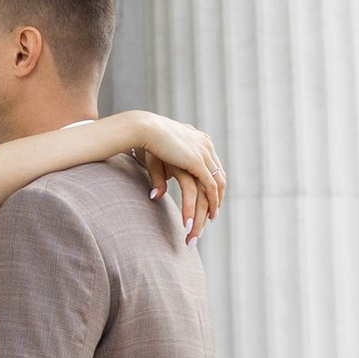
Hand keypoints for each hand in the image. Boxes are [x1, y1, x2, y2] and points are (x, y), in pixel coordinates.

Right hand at [124, 113, 224, 240]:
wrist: (142, 127)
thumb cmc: (144, 140)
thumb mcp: (157, 162)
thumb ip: (161, 178)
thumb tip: (157, 196)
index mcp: (201, 142)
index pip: (214, 171)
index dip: (212, 191)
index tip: (208, 208)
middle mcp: (206, 148)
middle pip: (216, 183)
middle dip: (212, 205)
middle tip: (207, 223)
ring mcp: (204, 154)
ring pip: (212, 190)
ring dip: (207, 212)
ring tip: (197, 230)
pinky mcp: (197, 162)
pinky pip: (206, 189)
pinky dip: (204, 207)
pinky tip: (195, 221)